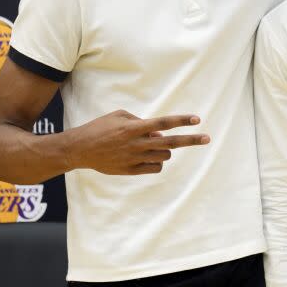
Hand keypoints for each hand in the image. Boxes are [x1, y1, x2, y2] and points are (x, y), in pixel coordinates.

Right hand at [67, 110, 208, 174]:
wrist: (79, 149)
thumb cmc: (100, 128)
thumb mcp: (119, 116)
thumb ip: (141, 122)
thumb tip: (159, 132)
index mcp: (133, 127)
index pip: (163, 123)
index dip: (181, 120)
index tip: (197, 119)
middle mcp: (136, 143)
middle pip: (171, 142)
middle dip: (191, 140)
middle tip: (207, 138)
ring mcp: (134, 159)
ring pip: (164, 155)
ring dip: (166, 149)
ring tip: (154, 144)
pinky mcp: (131, 170)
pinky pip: (155, 168)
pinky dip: (157, 161)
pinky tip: (149, 156)